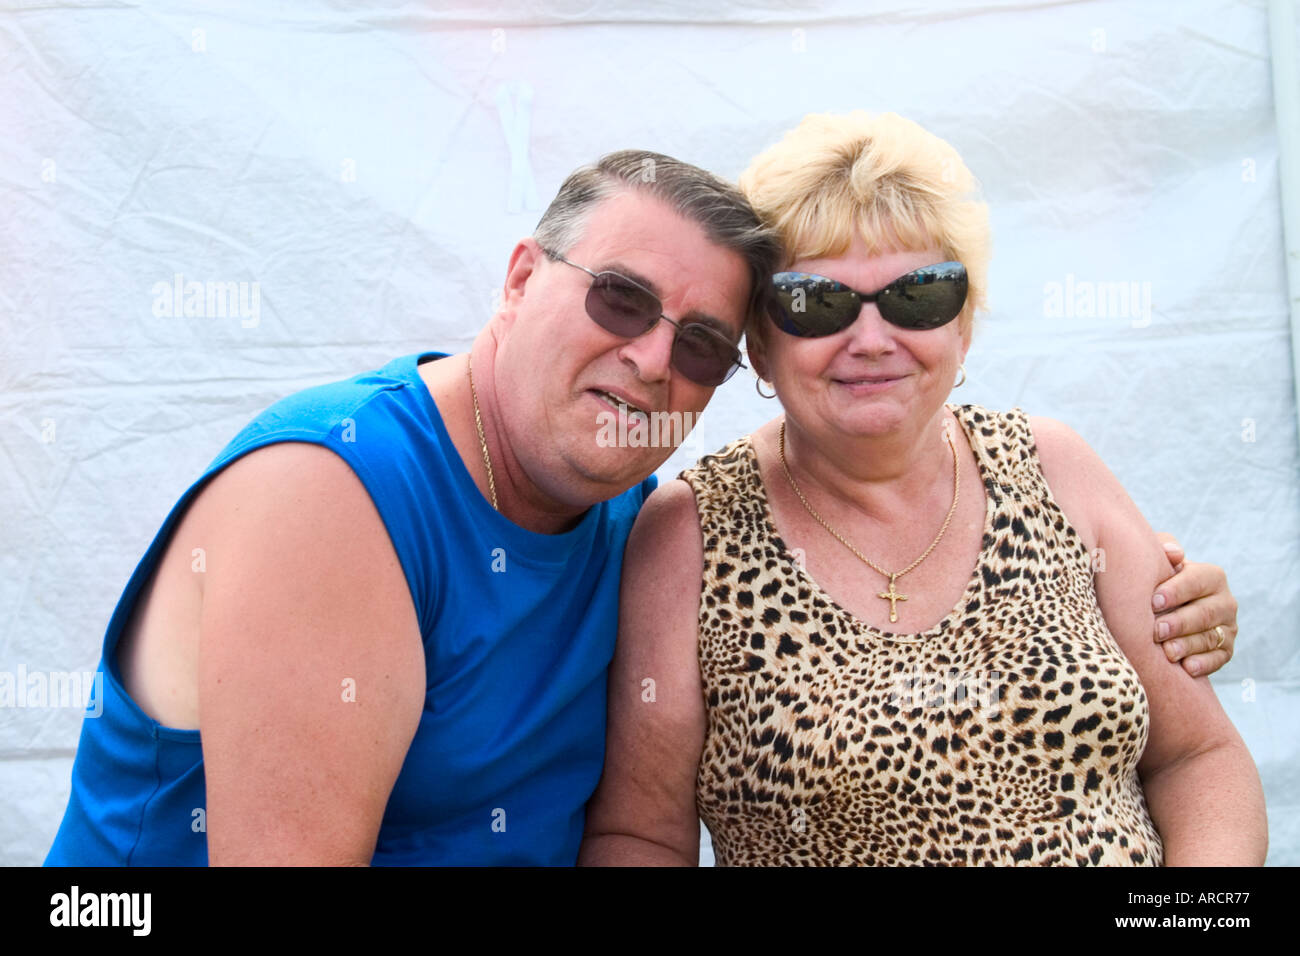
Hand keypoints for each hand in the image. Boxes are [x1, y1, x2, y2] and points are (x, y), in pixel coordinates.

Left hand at [1151, 533, 1237, 677]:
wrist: (1165, 608)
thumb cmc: (1157, 579)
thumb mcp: (1158, 559)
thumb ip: (1164, 548)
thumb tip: (1174, 553)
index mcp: (1211, 576)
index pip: (1197, 581)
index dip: (1176, 591)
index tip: (1153, 601)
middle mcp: (1225, 601)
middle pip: (1205, 613)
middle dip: (1180, 622)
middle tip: (1156, 631)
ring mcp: (1228, 627)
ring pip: (1210, 637)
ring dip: (1188, 645)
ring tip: (1167, 652)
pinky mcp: (1226, 650)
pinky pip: (1219, 659)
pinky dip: (1204, 664)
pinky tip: (1187, 668)